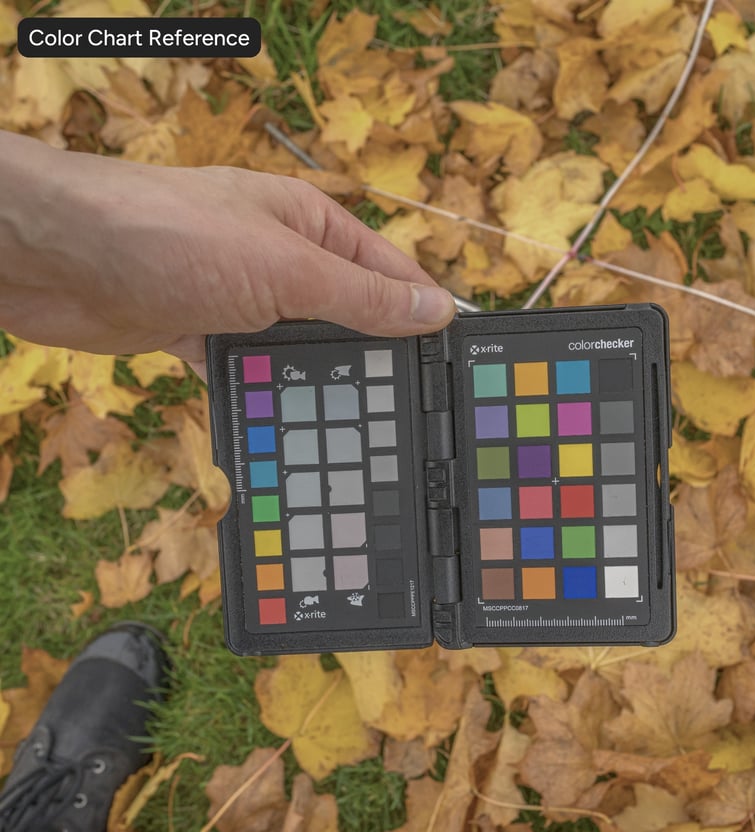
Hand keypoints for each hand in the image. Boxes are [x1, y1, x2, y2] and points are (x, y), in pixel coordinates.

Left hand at [0, 131, 455, 377]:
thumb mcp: (288, 269)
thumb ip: (364, 296)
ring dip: (309, 381)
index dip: (421, 315)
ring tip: (345, 429)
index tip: (448, 368)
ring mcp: (239, 296)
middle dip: (367, 359)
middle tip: (401, 414)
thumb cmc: (172, 236)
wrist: (53, 258)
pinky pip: (246, 368)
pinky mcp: (199, 329)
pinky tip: (277, 422)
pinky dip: (257, 391)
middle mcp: (280, 258)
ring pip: (295, 349)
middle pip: (344, 315)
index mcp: (311, 225)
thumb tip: (436, 311)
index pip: (388, 271)